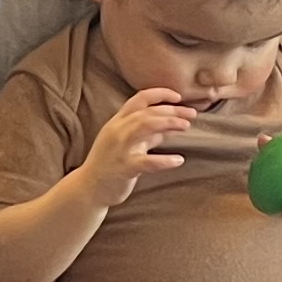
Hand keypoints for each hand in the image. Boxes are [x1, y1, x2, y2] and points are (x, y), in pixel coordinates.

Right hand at [78, 92, 199, 208]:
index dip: (160, 94)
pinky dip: (165, 160)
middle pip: (147, 111)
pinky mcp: (125, 167)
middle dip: (171, 110)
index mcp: (118, 122)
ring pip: (146, 126)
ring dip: (169, 123)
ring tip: (186, 126)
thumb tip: (173, 125)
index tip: (178, 97)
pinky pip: (148, 162)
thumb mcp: (129, 143)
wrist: (89, 187)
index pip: (139, 99)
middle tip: (191, 114)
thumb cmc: (111, 163)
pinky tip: (179, 160)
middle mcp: (118, 130)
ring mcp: (120, 148)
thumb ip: (149, 134)